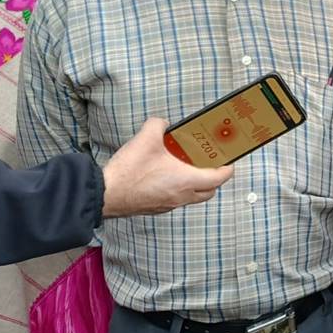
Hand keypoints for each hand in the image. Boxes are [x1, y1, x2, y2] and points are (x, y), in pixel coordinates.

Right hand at [102, 118, 234, 217]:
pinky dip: (178, 189)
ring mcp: (169, 205)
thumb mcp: (146, 138)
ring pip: (192, 197)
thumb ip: (159, 125)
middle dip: (214, 178)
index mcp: (187, 180)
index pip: (219, 178)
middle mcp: (182, 196)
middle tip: (208, 163)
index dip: (227, 168)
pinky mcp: (156, 208)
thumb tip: (162, 124)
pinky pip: (176, 200)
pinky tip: (165, 176)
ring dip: (195, 184)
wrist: (105, 194)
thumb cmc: (128, 172)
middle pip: (209, 191)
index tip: (228, 160)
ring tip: (186, 167)